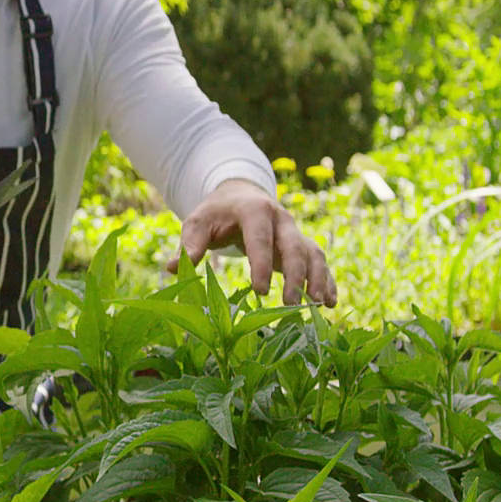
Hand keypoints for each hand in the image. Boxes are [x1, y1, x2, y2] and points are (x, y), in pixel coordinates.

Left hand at [168, 178, 337, 306]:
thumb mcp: (198, 222)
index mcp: (254, 210)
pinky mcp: (302, 244)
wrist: (240, 196)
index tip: (260, 291)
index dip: (262, 264)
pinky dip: (327, 280)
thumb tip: (171, 268)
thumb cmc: (216, 214)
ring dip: (318, 278)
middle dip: (295, 275)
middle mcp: (280, 219)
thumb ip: (190, 244)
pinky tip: (329, 303)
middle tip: (290, 304)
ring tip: (319, 305)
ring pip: (313, 253)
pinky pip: (319, 261)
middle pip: (294, 245)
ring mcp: (294, 231)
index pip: (260, 238)